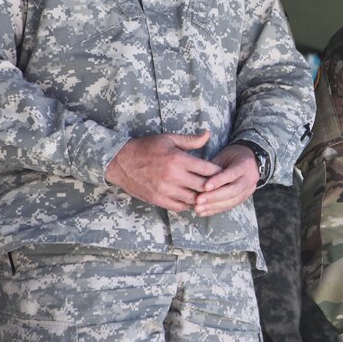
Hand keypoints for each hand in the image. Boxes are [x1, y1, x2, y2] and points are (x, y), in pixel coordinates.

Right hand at [106, 131, 220, 211]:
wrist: (120, 162)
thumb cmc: (146, 147)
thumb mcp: (168, 139)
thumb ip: (190, 140)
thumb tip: (208, 134)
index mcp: (178, 160)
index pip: (207, 169)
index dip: (218, 172)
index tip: (222, 172)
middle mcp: (173, 176)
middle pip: (203, 187)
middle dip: (212, 186)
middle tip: (217, 185)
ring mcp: (165, 190)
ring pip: (193, 199)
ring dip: (200, 197)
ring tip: (204, 193)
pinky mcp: (158, 199)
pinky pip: (179, 207)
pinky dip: (187, 204)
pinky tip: (190, 198)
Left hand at [194, 143, 259, 216]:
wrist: (248, 161)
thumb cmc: (232, 157)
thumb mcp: (223, 157)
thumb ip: (213, 168)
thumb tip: (198, 181)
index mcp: (245, 164)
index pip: (232, 174)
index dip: (218, 181)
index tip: (204, 186)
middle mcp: (250, 178)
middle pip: (233, 191)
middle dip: (214, 197)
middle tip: (198, 200)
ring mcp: (248, 190)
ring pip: (232, 201)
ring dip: (213, 206)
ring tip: (198, 208)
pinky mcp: (243, 198)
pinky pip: (229, 206)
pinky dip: (215, 210)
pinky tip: (203, 212)